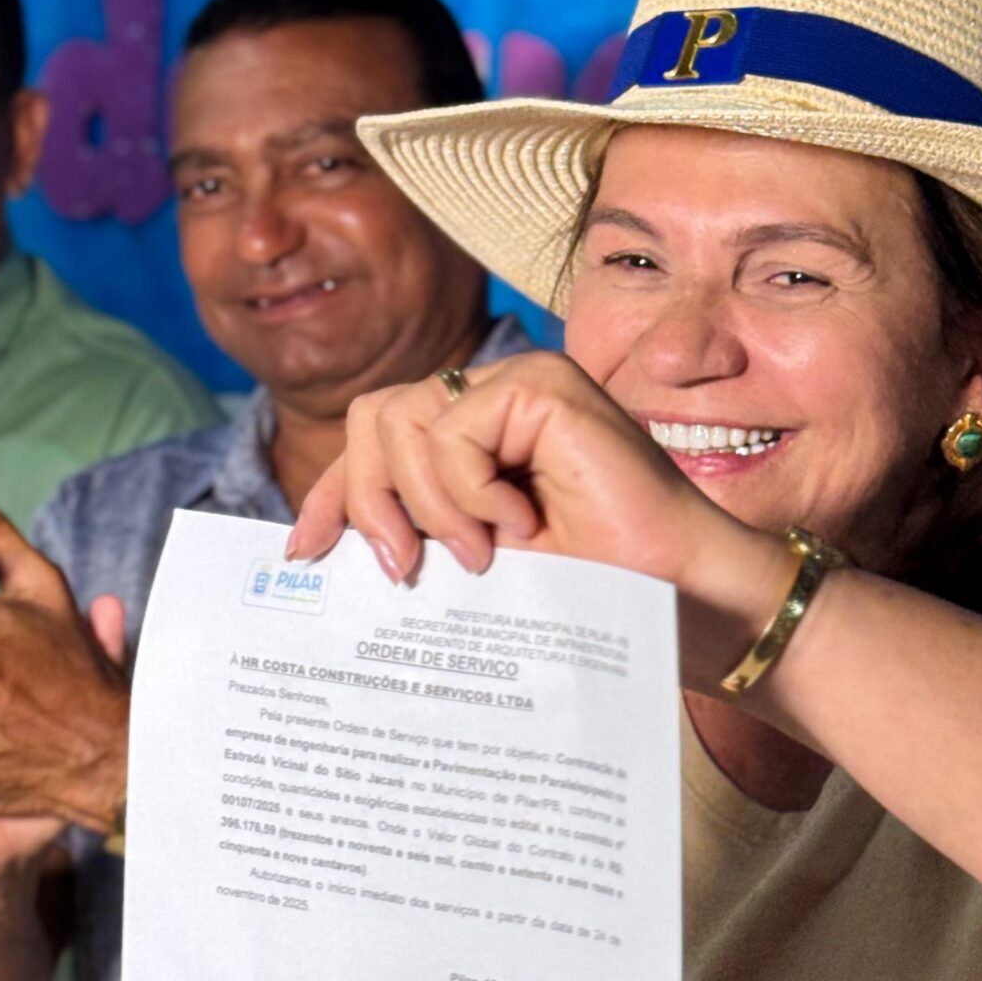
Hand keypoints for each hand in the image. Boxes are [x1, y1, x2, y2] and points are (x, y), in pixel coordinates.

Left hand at [286, 353, 794, 685]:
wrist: (677, 599)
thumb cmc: (593, 592)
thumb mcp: (473, 564)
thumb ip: (411, 533)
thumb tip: (312, 542)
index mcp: (479, 434)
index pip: (375, 439)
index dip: (334, 492)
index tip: (304, 553)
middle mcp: (497, 394)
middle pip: (371, 419)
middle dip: (368, 499)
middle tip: (405, 569)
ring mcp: (522, 381)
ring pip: (401, 420)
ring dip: (429, 503)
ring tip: (484, 554)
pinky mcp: (543, 384)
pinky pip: (452, 428)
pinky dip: (469, 489)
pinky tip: (520, 525)